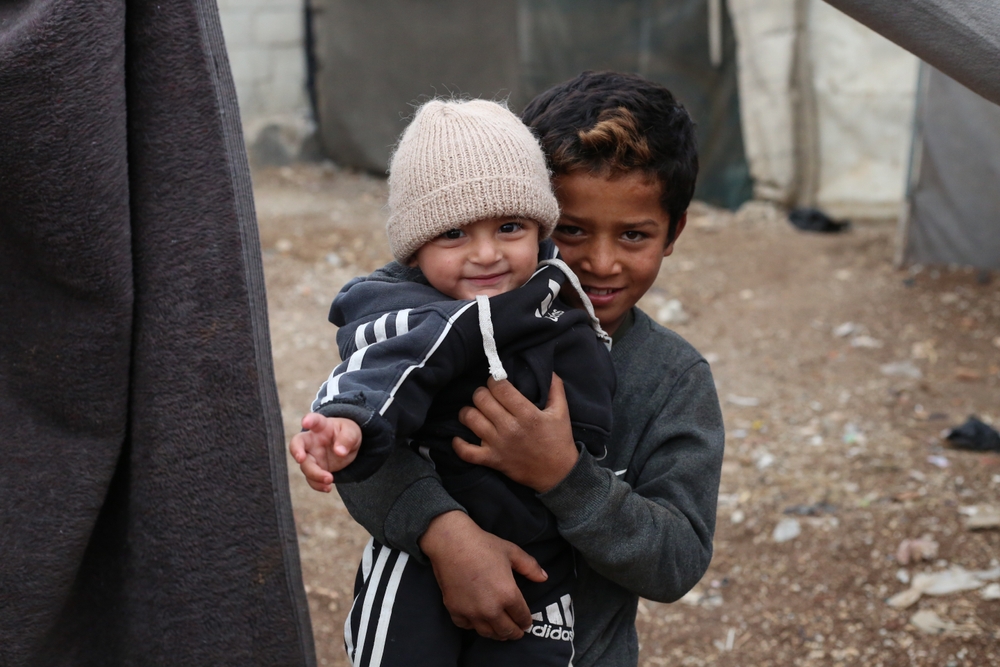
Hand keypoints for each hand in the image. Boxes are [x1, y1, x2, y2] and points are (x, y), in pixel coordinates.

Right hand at [288, 413, 361, 491]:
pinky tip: (328, 488)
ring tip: (329, 479)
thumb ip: (347, 439)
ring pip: (305, 466)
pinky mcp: (315, 469)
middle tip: (301, 458)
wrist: (347, 446)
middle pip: (298, 445)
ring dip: (315, 474)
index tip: (306, 422)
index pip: (314, 420)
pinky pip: (312, 479)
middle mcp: (311, 441)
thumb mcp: (352, 432)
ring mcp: (312, 456)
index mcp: (321, 426)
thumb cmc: (347, 433)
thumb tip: (339, 452)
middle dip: (296, 451)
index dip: (309, 420)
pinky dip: (318, 485)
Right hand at [419, 511, 547, 640]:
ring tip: (500, 631)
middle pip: (506, 631)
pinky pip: (467, 627)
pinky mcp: (455, 611)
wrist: (451, 543)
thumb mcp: (512, 552)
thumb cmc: (483, 545)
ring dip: (497, 634)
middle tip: (516, 632)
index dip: (526, 622)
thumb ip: (530, 567)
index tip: (527, 623)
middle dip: (514, 633)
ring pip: (488, 634)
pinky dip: (474, 626)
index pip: (522, 617)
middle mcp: (491, 609)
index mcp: (508, 595)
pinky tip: (478, 621)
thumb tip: (544, 578)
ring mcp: (472, 612)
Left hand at [453, 374, 577, 492]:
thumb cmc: (559, 440)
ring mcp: (498, 445)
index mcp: (527, 414)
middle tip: (487, 396)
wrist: (558, 474)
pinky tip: (459, 436)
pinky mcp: (492, 460)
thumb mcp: (562, 411)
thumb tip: (547, 369)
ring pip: (470, 419)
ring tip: (475, 411)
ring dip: (468, 412)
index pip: (500, 388)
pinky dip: (458, 444)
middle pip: (482, 400)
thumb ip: (555, 388)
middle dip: (482, 393)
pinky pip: (466, 452)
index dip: (494, 380)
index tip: (497, 382)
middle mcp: (510, 428)